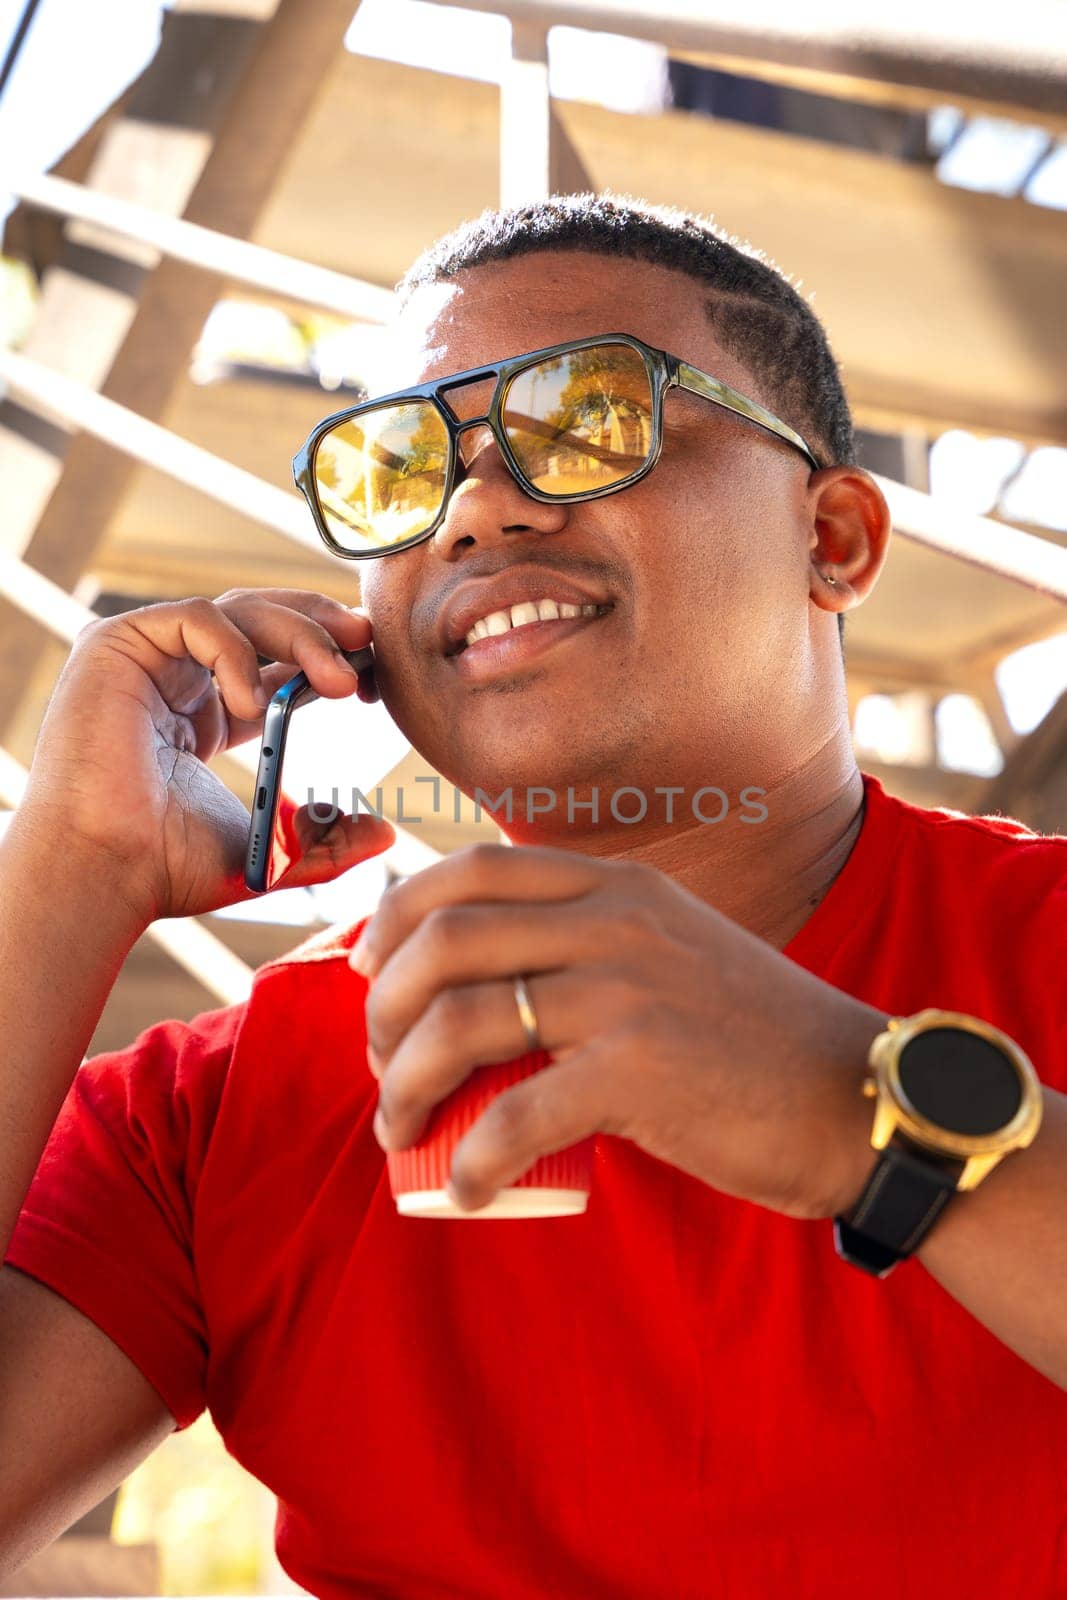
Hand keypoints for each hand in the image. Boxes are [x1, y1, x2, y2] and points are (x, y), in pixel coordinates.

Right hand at [20, 588, 393, 923]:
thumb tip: (384, 833)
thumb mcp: (272, 854)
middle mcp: (176, 679)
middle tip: (368, 644)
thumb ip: (327, 842)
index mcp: (207, 716)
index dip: (326, 657)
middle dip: (322, 624)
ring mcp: (146, 659)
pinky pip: (194, 617)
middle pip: (262, 620)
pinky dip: (236, 650)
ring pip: (237, 609)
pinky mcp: (116, 646)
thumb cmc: (167, 869)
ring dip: (300, 633)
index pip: (276, 661)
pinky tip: (254, 703)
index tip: (371, 676)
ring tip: (336, 680)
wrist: (107, 870)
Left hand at [351, 843, 886, 1218]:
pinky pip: (515, 1113)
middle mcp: (616, 921)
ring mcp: (628, 991)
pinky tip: (465, 1190)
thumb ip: (595, 946)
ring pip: (462, 1020)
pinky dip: (470, 1160)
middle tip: (379, 1063)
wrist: (858, 1097)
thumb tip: (491, 985)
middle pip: (446, 938)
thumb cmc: (756, 1039)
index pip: (476, 868)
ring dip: (403, 1084)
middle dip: (383, 1005)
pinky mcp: (642, 1070)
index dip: (399, 913)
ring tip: (400, 1131)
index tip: (367, 969)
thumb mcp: (673, 952)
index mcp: (619, 886)